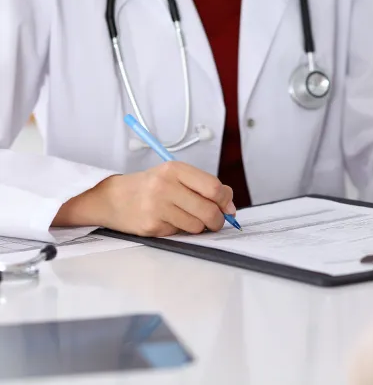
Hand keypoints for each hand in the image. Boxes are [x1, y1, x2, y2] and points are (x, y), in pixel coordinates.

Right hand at [54, 162, 235, 236]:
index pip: (214, 187)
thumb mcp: (175, 177)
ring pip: (197, 225)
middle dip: (218, 220)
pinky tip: (168, 221)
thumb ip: (203, 186)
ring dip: (198, 227)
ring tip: (186, 219)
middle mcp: (165, 186)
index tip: (228, 208)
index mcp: (175, 169)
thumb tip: (230, 206)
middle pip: (209, 210)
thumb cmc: (150, 187)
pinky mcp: (151, 225)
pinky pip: (180, 233)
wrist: (112, 198)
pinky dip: (180, 231)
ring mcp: (157, 206)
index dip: (226, 201)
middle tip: (216, 221)